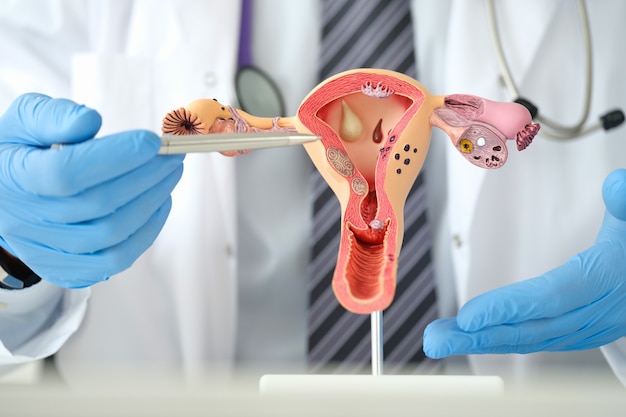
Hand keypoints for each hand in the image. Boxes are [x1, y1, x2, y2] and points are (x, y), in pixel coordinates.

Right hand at [0, 93, 183, 287]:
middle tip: (173, 154)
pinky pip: (116, 259)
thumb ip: (53, 116)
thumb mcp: (25, 122)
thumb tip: (90, 121)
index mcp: (14, 179)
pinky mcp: (68, 269)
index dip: (115, 156)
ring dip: (152, 201)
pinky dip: (146, 232)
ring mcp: (48, 251)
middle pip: (98, 205)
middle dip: (146, 175)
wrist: (4, 198)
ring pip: (112, 234)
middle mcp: (28, 221)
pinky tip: (160, 203)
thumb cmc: (23, 153)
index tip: (151, 140)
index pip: (66, 172)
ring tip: (171, 173)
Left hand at [423, 169, 625, 356]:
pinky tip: (476, 339)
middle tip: (435, 340)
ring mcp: (589, 327)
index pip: (550, 298)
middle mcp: (596, 312)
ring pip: (531, 340)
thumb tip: (617, 185)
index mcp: (605, 280)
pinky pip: (538, 340)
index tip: (467, 318)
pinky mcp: (581, 330)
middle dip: (480, 337)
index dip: (509, 309)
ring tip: (442, 340)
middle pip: (532, 329)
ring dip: (483, 342)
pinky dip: (504, 341)